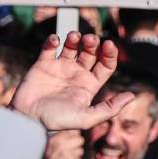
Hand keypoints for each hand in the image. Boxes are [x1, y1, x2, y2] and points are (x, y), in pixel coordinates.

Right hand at [10, 32, 133, 131]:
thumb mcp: (85, 118)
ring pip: (71, 47)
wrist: (26, 119)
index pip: (105, 65)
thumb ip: (109, 108)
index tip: (108, 44)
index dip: (109, 54)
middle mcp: (75, 75)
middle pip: (90, 52)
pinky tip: (55, 41)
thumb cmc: (54, 121)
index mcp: (88, 86)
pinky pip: (49, 48)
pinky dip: (52, 41)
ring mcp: (59, 69)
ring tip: (74, 37)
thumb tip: (131, 97)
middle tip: (90, 39)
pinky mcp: (42, 65)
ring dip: (75, 38)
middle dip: (92, 43)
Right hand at [44, 130, 84, 158]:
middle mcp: (62, 146)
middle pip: (80, 140)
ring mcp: (68, 155)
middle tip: (71, 147)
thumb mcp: (49, 143)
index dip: (74, 135)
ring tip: (67, 156)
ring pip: (80, 150)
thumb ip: (60, 136)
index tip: (71, 139)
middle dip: (77, 143)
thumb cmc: (45, 158)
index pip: (74, 132)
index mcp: (56, 139)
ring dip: (76, 153)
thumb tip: (75, 132)